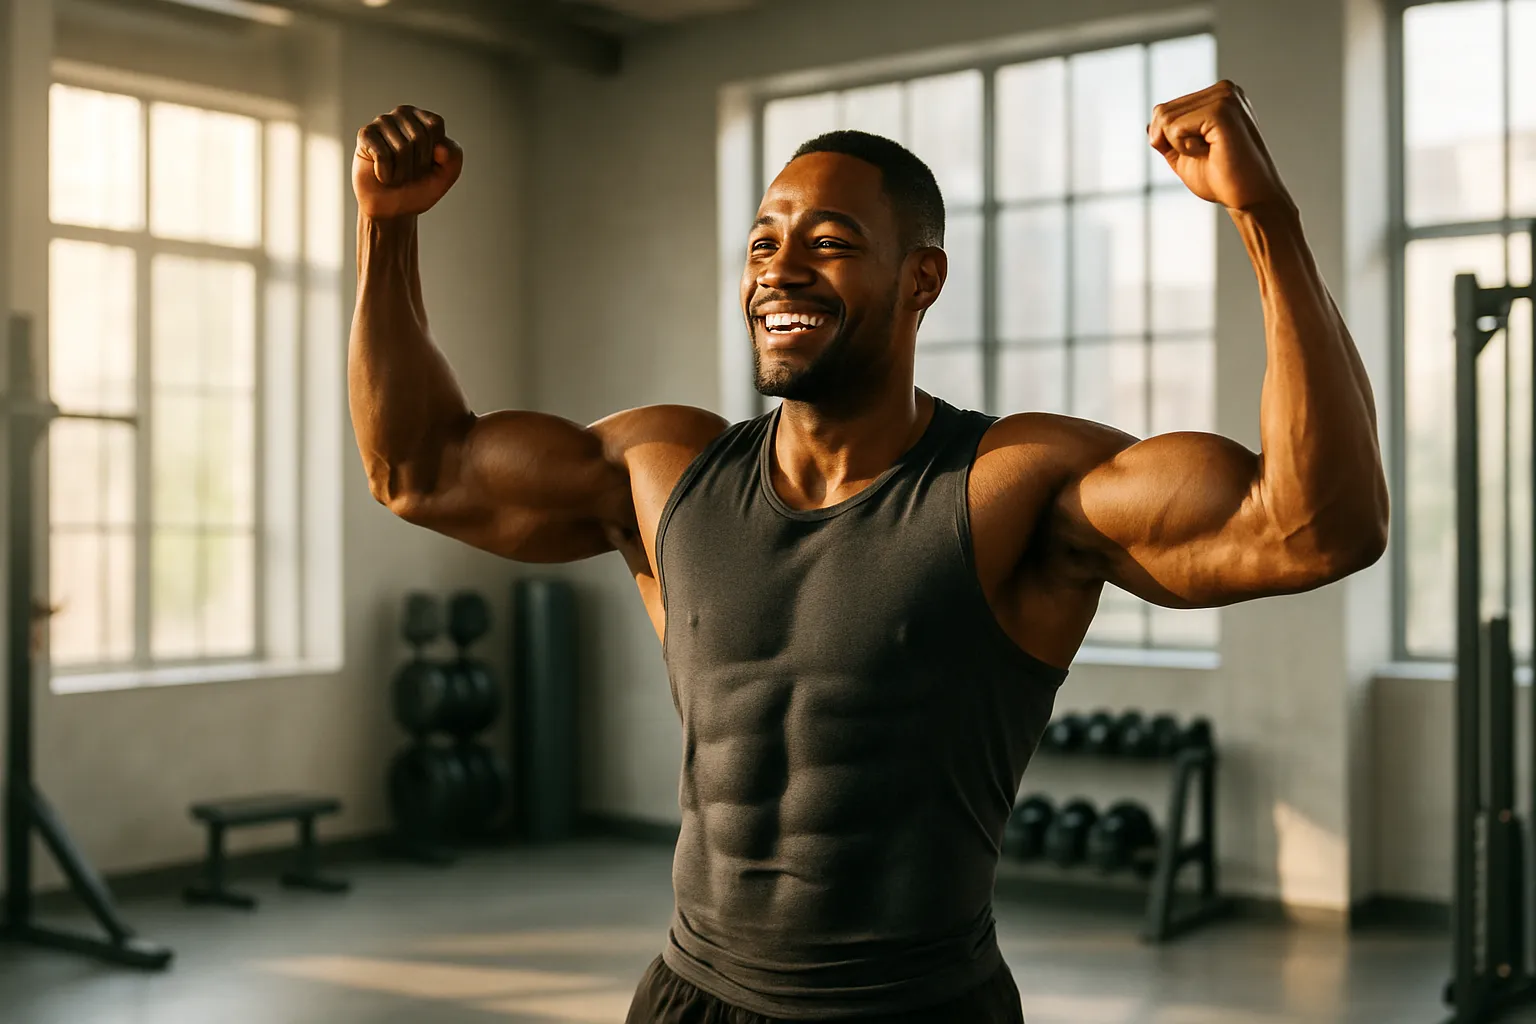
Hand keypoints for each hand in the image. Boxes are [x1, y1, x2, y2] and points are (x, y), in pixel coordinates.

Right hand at [352, 105, 463, 219]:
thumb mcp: (445, 176)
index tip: (428, 164)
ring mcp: (382, 122)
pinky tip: (382, 174)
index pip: (435, 126)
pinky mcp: (365, 135)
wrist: (391, 209)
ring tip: (396, 174)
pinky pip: (382, 155)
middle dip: (417, 165)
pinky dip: (385, 173)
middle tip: (409, 172)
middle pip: (419, 137)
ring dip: (401, 172)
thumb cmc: (418, 188)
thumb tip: (440, 147)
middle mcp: (403, 114)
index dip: (434, 153)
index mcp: (425, 119)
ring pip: (401, 148)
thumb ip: (454, 158)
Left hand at [1148, 81, 1288, 211]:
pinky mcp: (1222, 110)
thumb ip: (1167, 138)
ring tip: (1212, 152)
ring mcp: (1225, 97)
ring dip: (1181, 146)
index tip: (1203, 152)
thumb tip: (1149, 125)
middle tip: (1208, 154)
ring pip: (1165, 119)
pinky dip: (1186, 148)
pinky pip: (1175, 128)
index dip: (1169, 141)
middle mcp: (1223, 89)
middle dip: (1172, 143)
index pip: (1164, 110)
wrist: (1251, 199)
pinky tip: (1213, 151)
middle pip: (1161, 112)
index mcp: (1216, 96)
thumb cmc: (1221, 180)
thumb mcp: (1184, 155)